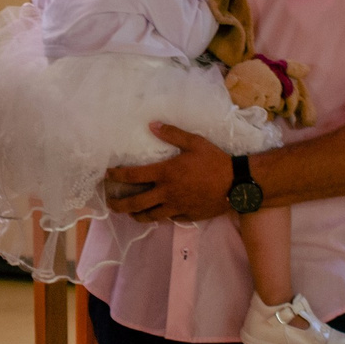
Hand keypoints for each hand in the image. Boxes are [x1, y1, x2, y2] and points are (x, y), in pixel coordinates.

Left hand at [103, 123, 233, 223]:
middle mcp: (167, 193)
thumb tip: (152, 124)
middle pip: (135, 203)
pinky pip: (169, 219)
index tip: (107, 175)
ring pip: (150, 216)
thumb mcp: (195, 142)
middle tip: (110, 203)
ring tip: (130, 213)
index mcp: (166, 173)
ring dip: (136, 215)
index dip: (116, 176)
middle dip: (119, 204)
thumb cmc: (215, 161)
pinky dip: (161, 216)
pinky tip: (159, 213)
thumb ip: (172, 134)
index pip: (133, 176)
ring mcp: (176, 207)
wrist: (237, 184)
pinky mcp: (187, 216)